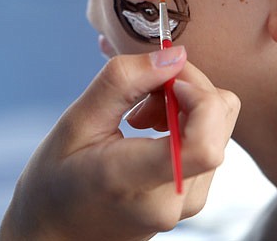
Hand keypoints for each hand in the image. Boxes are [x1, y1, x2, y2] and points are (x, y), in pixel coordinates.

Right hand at [0, 46, 239, 240]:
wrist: (57, 231)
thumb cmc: (56, 179)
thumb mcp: (76, 122)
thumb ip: (123, 82)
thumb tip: (173, 54)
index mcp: (135, 182)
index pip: (205, 146)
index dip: (198, 97)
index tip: (164, 79)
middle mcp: (174, 199)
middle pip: (220, 119)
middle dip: (187, 85)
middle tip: (140, 92)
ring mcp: (189, 203)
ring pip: (219, 124)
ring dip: (184, 103)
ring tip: (137, 115)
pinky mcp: (194, 198)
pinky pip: (211, 139)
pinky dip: (185, 121)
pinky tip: (148, 129)